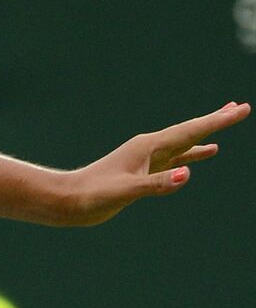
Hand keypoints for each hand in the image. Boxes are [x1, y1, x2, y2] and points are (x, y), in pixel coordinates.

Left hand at [60, 101, 248, 226]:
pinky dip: (193, 154)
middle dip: (215, 120)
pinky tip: (204, 153)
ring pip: (184, 142)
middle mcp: (149, 148)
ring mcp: (146, 159)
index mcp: (148, 147)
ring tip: (226, 122)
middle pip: (190, 130)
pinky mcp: (143, 171)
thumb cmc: (92, 195)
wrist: (68, 200)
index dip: (217, 121)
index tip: (241, 109)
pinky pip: (175, 158)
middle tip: (241, 108)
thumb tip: (186, 174)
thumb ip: (156, 184)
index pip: (190, 131)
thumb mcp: (126, 191)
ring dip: (206, 133)